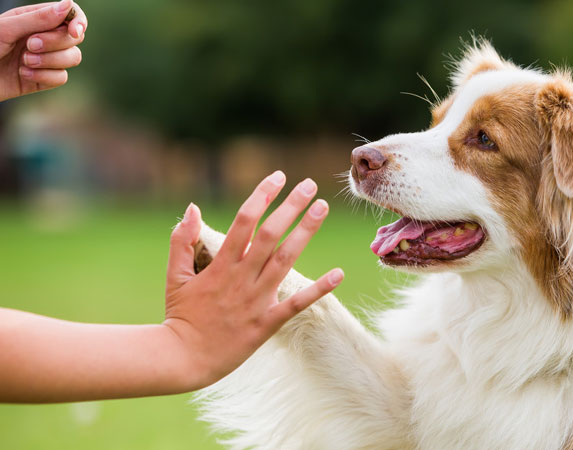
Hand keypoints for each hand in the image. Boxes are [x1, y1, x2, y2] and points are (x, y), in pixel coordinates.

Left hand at [0, 0, 86, 100]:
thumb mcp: (7, 29)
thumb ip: (39, 18)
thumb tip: (68, 4)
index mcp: (35, 19)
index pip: (71, 15)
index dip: (78, 22)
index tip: (74, 31)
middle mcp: (44, 37)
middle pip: (74, 38)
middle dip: (56, 43)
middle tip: (30, 45)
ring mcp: (46, 58)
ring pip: (73, 58)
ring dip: (50, 61)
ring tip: (25, 62)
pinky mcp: (44, 79)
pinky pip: (61, 78)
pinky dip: (44, 77)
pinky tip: (23, 74)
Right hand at [163, 171, 343, 386]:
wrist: (183, 358)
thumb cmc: (179, 315)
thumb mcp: (174, 276)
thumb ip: (182, 241)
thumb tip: (193, 208)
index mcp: (220, 265)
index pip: (244, 221)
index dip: (262, 196)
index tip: (278, 177)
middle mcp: (241, 278)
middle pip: (270, 235)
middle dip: (291, 206)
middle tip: (310, 185)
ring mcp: (256, 300)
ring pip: (285, 260)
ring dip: (306, 232)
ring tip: (322, 208)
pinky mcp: (267, 323)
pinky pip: (297, 304)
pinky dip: (318, 289)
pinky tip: (338, 273)